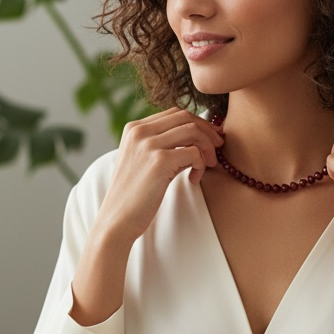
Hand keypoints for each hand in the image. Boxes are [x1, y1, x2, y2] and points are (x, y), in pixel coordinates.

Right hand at [93, 108, 222, 247]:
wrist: (117, 220)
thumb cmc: (133, 195)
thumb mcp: (142, 161)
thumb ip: (163, 145)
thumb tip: (197, 139)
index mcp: (134, 128)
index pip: (174, 113)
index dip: (197, 123)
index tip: (209, 138)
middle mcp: (139, 131)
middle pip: (185, 117)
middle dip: (207, 131)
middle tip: (217, 149)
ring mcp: (149, 145)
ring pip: (193, 131)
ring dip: (207, 148)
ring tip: (208, 165)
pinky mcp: (159, 161)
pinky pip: (194, 153)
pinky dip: (201, 165)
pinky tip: (194, 179)